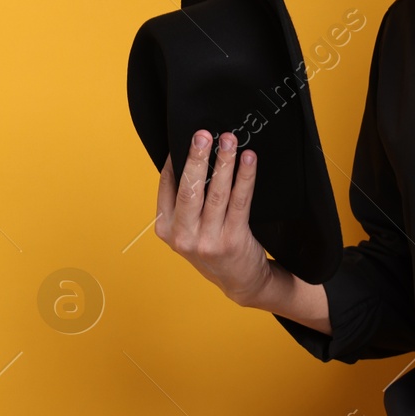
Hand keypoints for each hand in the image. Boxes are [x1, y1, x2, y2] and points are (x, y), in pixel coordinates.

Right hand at [156, 129, 272, 305]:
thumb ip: (184, 201)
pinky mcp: (233, 240)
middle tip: (203, 134)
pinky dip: (245, 176)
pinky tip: (248, 159)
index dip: (176, 159)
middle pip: (189, 189)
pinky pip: (240, 201)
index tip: (185, 135)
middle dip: (196, 158)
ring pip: (216, 192)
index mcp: (166, 228)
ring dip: (224, 162)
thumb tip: (189, 156)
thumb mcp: (188, 229)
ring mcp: (207, 241)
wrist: (240, 281)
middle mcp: (183, 236)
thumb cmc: (213, 246)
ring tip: (229, 140)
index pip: (167, 186)